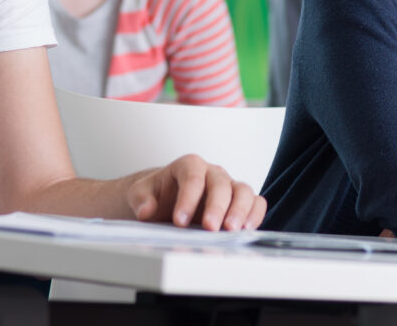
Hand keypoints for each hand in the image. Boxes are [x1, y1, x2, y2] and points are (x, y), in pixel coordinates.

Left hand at [125, 153, 265, 231]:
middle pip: (220, 183)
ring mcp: (228, 186)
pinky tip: (246, 230)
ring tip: (230, 231)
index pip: (192, 176)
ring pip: (242, 190)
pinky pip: (255, 202)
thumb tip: (146, 209)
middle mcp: (211, 173)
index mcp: (187, 165)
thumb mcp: (141, 194)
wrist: (167, 200)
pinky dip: (254, 214)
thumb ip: (141, 199)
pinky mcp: (239, 202)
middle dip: (216, 206)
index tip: (179, 221)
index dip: (187, 198)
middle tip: (209, 228)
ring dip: (239, 211)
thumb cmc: (158, 195)